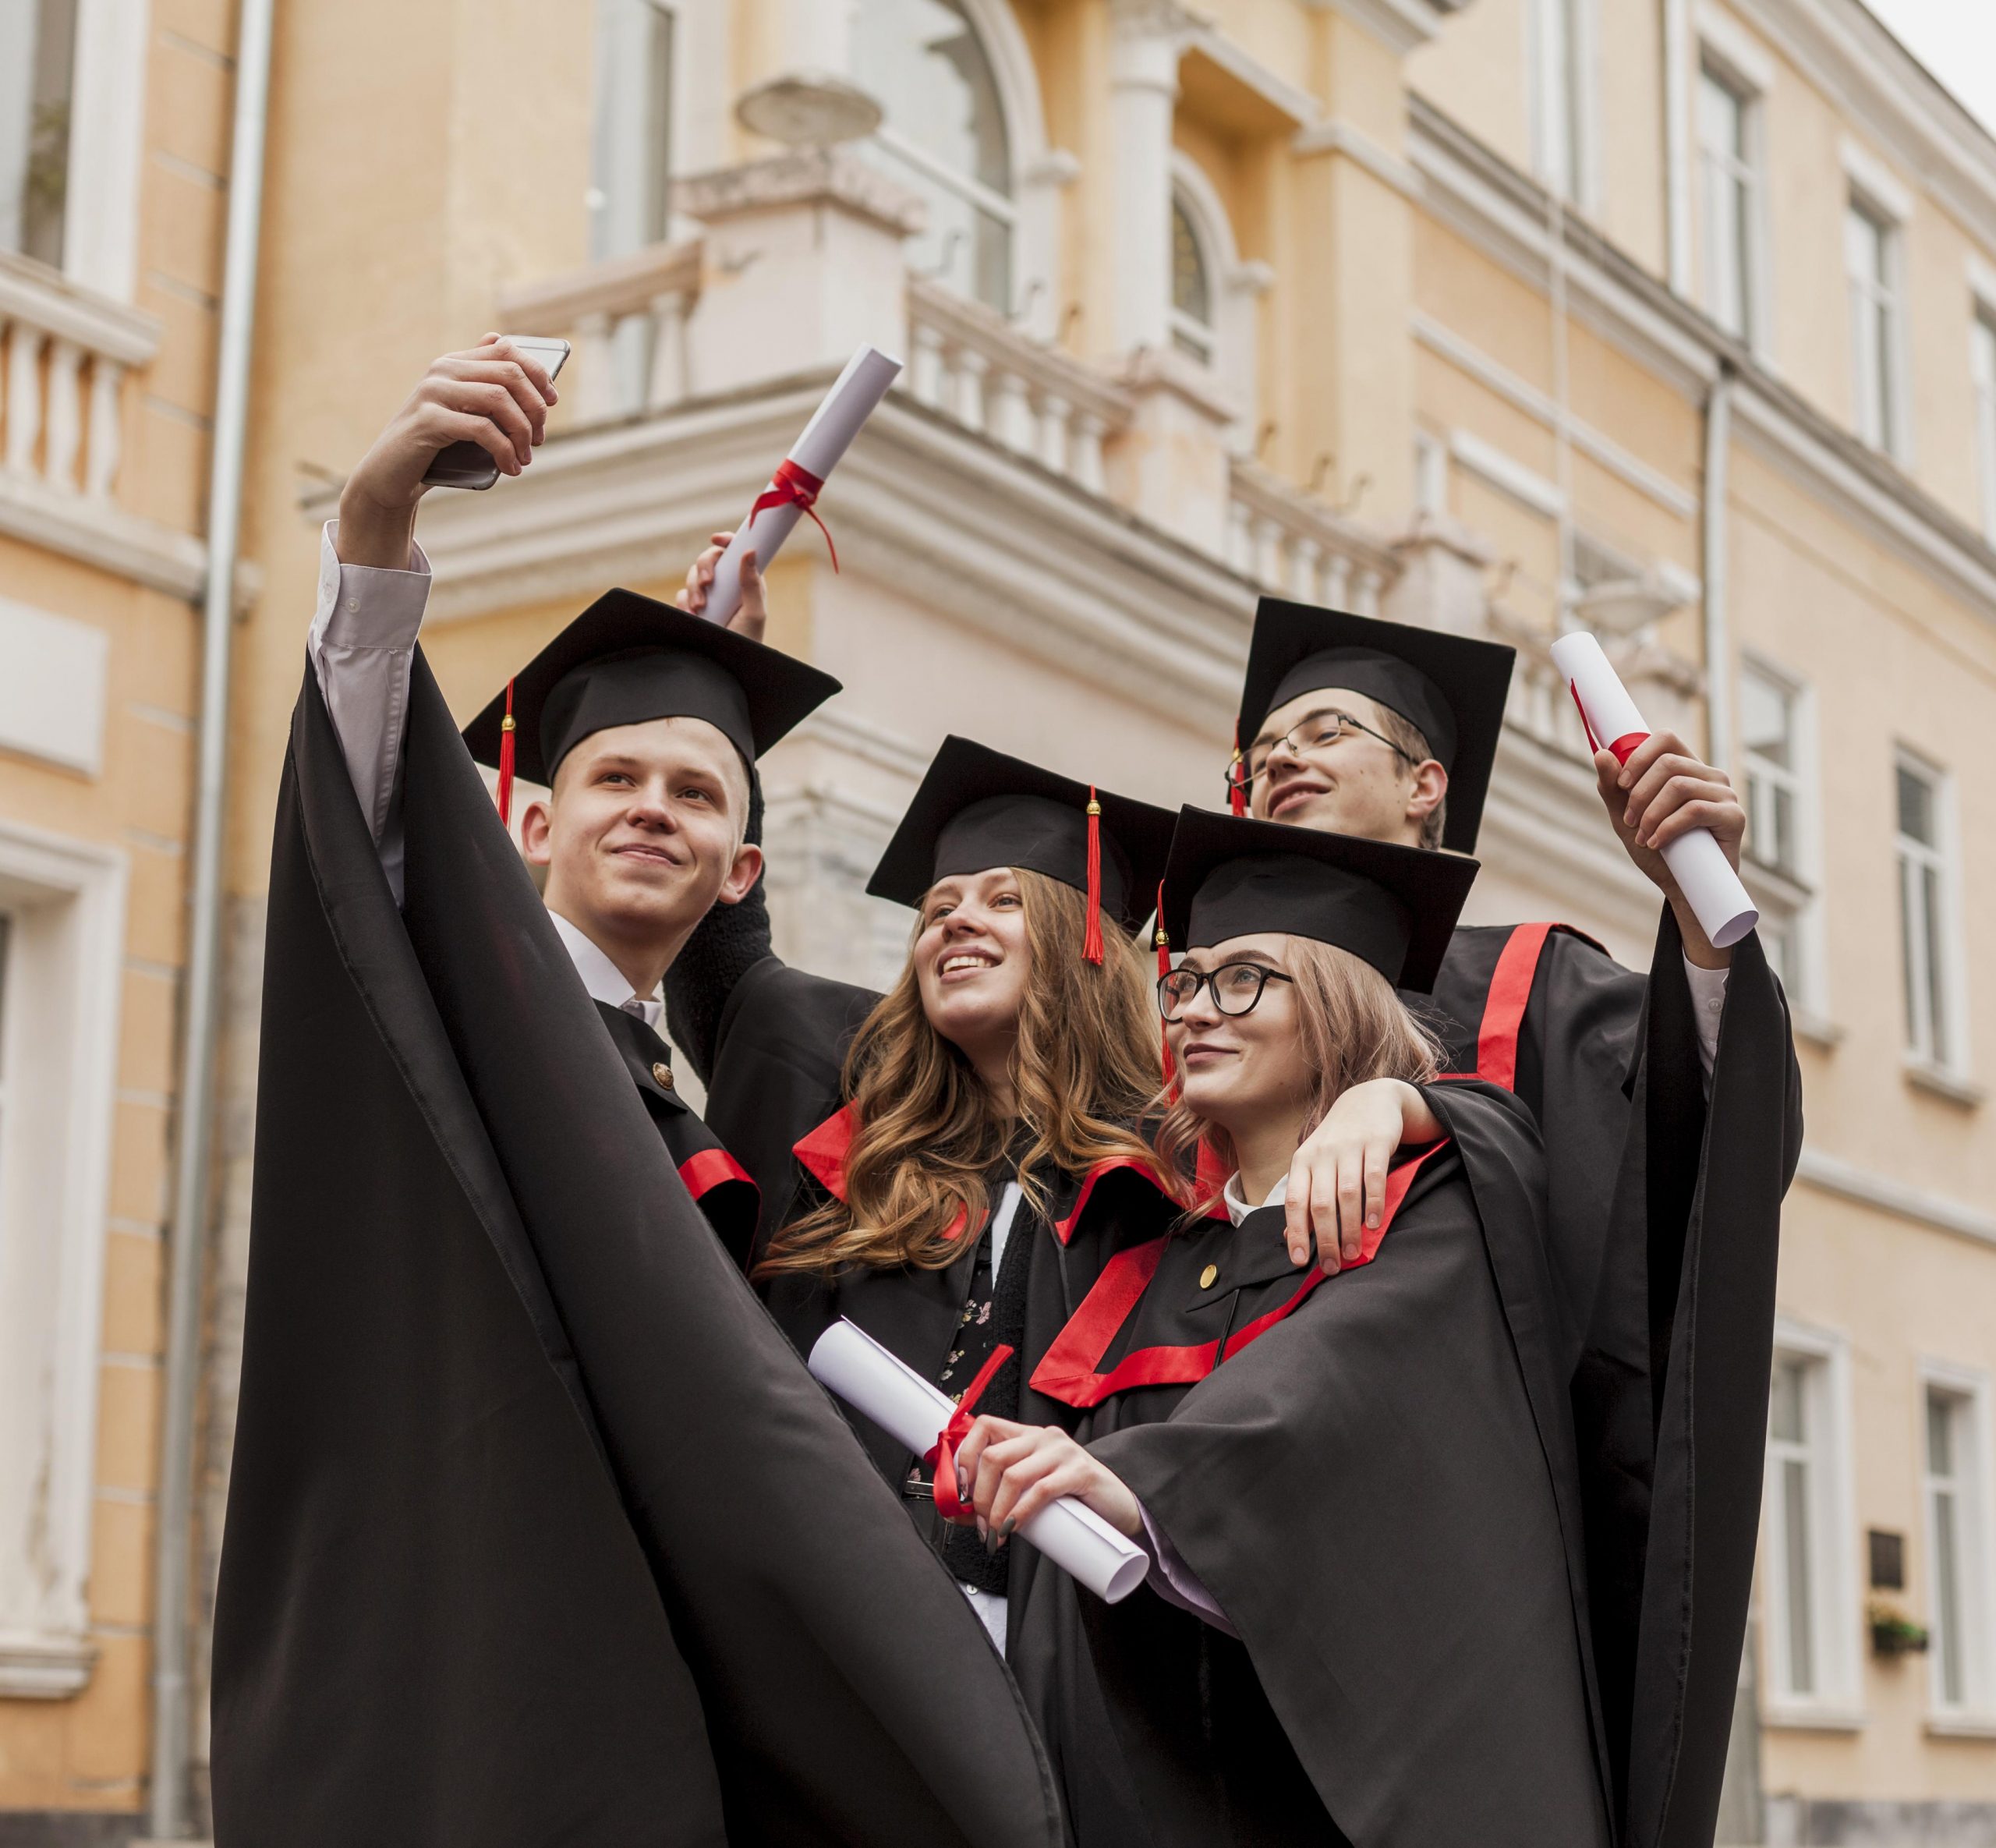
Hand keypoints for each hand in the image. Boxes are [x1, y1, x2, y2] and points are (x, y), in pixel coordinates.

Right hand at [335, 334, 559, 570]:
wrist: (390, 476)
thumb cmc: (435, 449)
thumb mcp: (465, 417)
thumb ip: (485, 391)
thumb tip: (515, 358)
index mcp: (453, 364)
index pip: (505, 349)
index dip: (537, 373)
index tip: (551, 401)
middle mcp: (442, 371)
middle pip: (509, 374)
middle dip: (535, 408)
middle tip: (538, 439)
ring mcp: (433, 393)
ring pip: (499, 399)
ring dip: (522, 432)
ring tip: (525, 458)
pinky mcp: (428, 421)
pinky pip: (482, 429)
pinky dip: (504, 450)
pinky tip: (510, 468)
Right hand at [676, 531, 766, 641]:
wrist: (729, 665)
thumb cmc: (749, 639)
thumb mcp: (754, 612)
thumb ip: (752, 583)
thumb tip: (750, 551)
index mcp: (744, 580)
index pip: (734, 552)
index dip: (726, 540)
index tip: (717, 539)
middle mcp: (726, 584)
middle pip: (709, 559)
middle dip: (704, 566)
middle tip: (707, 582)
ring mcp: (709, 595)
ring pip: (693, 576)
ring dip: (694, 589)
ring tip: (701, 608)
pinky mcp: (693, 607)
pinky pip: (682, 595)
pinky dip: (684, 603)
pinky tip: (693, 616)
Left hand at [953, 1416, 1142, 1542]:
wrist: (1118, 1505)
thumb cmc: (1072, 1498)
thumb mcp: (1032, 1489)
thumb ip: (1001, 1495)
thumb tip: (959, 1514)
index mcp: (1028, 1435)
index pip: (984, 1426)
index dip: (965, 1456)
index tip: (960, 1489)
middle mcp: (1043, 1437)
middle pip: (993, 1457)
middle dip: (979, 1497)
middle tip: (982, 1526)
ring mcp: (1063, 1452)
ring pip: (1012, 1475)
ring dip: (995, 1510)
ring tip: (995, 1534)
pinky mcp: (1080, 1471)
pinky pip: (1041, 1490)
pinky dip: (1020, 1512)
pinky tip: (1013, 1528)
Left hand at [1283, 1078, 1441, 1274]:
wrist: (1369, 1100)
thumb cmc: (1339, 1142)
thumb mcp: (1315, 1163)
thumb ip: (1305, 1196)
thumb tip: (1291, 1237)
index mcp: (1303, 1161)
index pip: (1295, 1201)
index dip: (1296, 1232)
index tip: (1300, 1261)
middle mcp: (1323, 1154)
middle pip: (1321, 1203)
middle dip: (1325, 1239)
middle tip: (1333, 1266)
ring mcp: (1349, 1147)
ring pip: (1347, 1194)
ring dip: (1350, 1227)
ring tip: (1354, 1252)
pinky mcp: (1376, 1142)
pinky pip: (1374, 1177)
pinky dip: (1374, 1203)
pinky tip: (1374, 1224)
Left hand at [1592, 730, 1743, 968]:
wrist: (1682, 889)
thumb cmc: (1657, 850)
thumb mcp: (1626, 817)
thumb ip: (1613, 788)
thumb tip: (1600, 754)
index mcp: (1686, 768)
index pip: (1665, 739)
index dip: (1639, 756)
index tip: (1621, 785)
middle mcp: (1709, 776)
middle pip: (1668, 763)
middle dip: (1639, 794)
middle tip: (1630, 822)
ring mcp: (1725, 795)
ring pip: (1679, 786)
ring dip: (1651, 814)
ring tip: (1643, 838)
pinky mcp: (1734, 817)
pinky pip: (1696, 810)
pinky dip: (1668, 826)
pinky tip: (1656, 843)